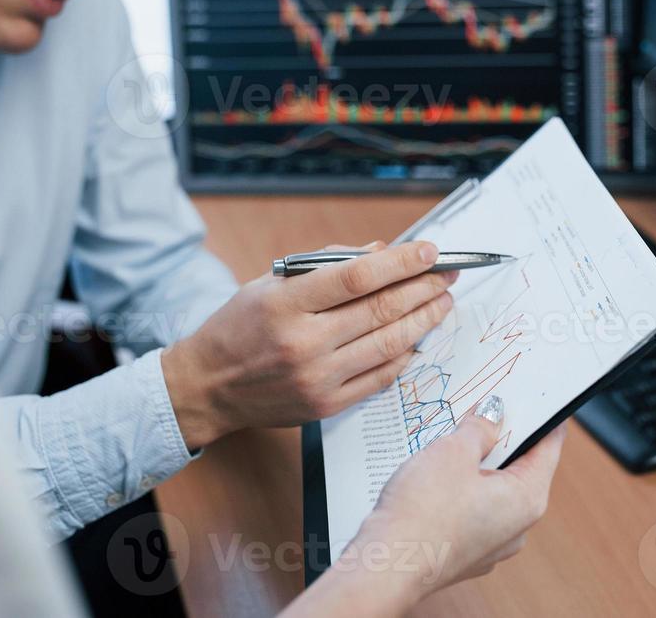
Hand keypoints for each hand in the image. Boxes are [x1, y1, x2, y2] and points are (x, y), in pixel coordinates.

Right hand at [161, 240, 457, 447]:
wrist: (208, 387)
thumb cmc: (240, 326)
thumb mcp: (269, 283)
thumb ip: (324, 265)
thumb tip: (382, 252)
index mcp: (285, 303)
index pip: (357, 276)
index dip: (401, 262)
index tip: (429, 250)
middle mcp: (303, 342)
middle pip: (381, 310)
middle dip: (424, 288)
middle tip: (448, 274)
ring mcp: (317, 378)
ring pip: (389, 344)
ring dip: (424, 320)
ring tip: (442, 301)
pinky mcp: (326, 405)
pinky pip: (380, 378)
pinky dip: (405, 355)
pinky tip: (419, 338)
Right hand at [287, 397, 566, 615]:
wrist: (386, 566)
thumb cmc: (423, 512)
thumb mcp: (454, 451)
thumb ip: (480, 428)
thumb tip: (493, 414)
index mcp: (527, 499)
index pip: (549, 446)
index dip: (541, 416)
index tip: (531, 395)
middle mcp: (516, 527)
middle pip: (519, 468)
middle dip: (500, 438)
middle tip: (482, 408)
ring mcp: (490, 544)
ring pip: (492, 490)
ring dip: (475, 464)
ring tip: (451, 439)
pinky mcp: (464, 551)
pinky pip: (471, 510)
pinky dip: (459, 490)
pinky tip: (436, 475)